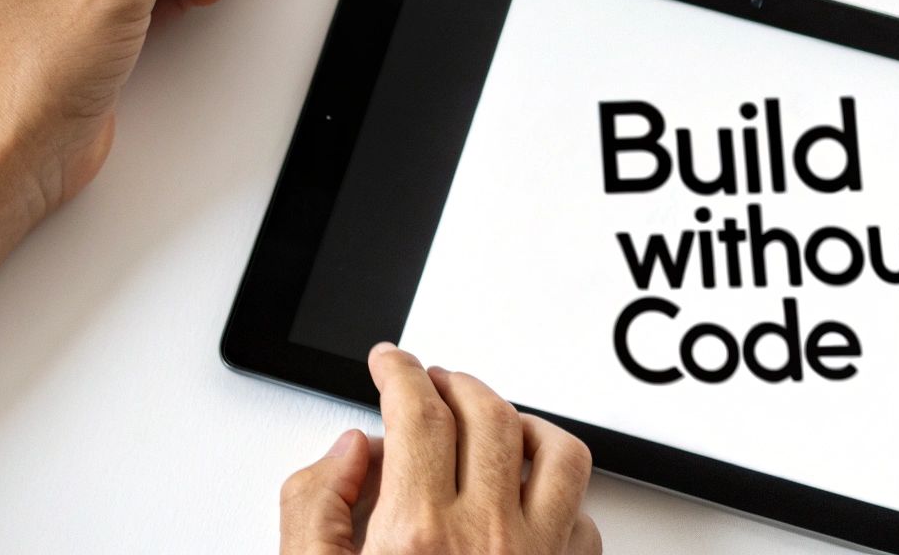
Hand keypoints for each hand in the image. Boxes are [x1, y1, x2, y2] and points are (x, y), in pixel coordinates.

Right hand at [280, 343, 600, 554]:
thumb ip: (314, 512)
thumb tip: (347, 453)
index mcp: (416, 534)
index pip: (417, 411)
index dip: (398, 370)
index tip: (389, 361)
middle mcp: (485, 539)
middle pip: (486, 415)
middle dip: (453, 383)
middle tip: (429, 381)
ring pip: (558, 454)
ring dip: (522, 423)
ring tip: (491, 420)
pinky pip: (584, 517)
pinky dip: (558, 494)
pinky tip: (526, 496)